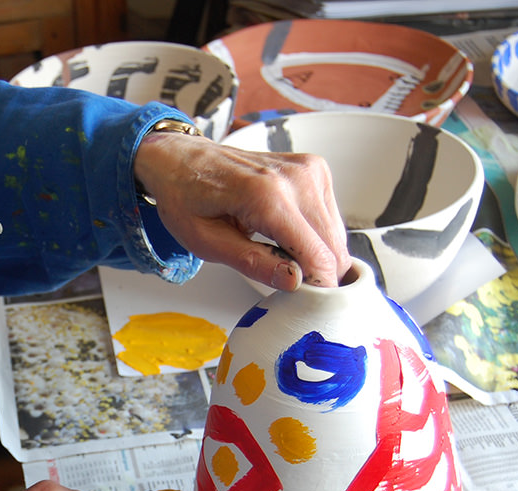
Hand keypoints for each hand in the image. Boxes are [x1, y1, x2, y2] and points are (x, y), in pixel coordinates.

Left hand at [134, 129, 350, 288]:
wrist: (182, 159)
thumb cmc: (186, 197)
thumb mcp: (206, 242)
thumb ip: (252, 262)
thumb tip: (293, 281)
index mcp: (266, 195)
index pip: (316, 255)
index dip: (317, 287)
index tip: (306, 304)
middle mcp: (295, 178)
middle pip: (333, 247)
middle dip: (318, 274)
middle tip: (286, 285)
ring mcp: (308, 169)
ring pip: (336, 234)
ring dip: (318, 255)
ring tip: (279, 256)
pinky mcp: (314, 169)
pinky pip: (330, 217)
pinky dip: (316, 236)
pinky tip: (286, 237)